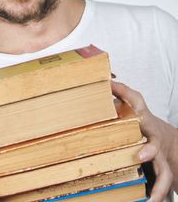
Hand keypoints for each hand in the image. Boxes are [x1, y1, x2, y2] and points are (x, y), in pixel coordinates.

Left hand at [112, 81, 174, 201]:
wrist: (168, 138)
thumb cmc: (141, 121)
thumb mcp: (130, 104)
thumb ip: (117, 93)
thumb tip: (101, 80)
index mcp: (140, 116)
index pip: (135, 101)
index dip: (124, 93)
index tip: (114, 91)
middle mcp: (152, 135)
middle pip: (155, 142)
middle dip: (150, 149)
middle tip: (140, 157)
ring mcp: (159, 154)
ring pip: (163, 169)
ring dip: (159, 184)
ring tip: (151, 199)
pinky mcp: (161, 168)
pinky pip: (162, 182)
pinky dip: (157, 194)